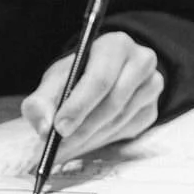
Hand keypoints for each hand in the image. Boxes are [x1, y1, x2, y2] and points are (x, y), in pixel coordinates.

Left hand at [20, 32, 163, 160]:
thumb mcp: (55, 80)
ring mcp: (151, 86)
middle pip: (113, 102)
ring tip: (63, 149)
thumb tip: (44, 127)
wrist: (103, 77)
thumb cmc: (77, 75)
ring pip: (118, 121)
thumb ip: (42, 101)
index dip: (78, 106)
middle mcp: (141, 62)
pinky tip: (83, 143)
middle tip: (57, 148)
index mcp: (115, 45)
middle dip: (81, 129)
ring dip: (88, 139)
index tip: (58, 128)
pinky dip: (101, 141)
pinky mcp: (151, 109)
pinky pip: (125, 132)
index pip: (100, 79)